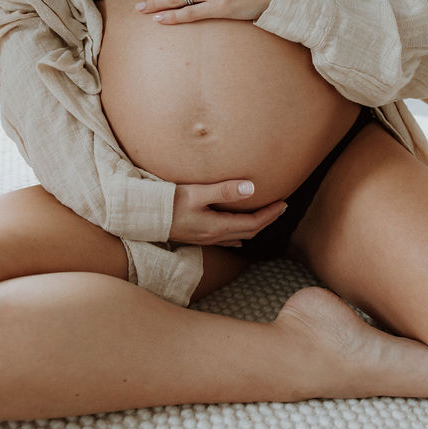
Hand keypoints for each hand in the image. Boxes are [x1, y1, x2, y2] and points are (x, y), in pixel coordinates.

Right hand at [169, 180, 286, 246]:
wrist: (144, 217)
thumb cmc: (168, 202)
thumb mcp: (196, 193)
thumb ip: (224, 190)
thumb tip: (252, 188)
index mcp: (217, 226)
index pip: (253, 223)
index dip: (271, 214)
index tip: (284, 203)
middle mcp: (214, 236)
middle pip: (249, 231)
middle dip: (267, 220)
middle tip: (281, 207)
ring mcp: (206, 239)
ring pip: (239, 236)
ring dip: (254, 227)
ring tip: (265, 215)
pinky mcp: (198, 237)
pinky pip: (225, 240)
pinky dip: (238, 235)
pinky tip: (239, 237)